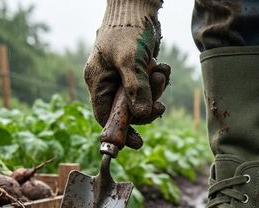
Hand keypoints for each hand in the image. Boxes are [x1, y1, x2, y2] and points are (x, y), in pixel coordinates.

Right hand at [85, 0, 170, 130]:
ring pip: (141, 99)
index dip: (120, 131)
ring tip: (160, 73)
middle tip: (160, 105)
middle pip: (126, 111)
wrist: (138, 6)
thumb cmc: (127, 30)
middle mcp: (108, 82)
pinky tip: (161, 67)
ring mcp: (123, 77)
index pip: (104, 116)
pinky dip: (158, 80)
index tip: (138, 143)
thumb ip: (136, 88)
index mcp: (97, 81)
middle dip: (145, 108)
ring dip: (155, 91)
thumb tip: (140, 115)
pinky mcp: (137, 71)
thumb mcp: (130, 60)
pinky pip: (149, 86)